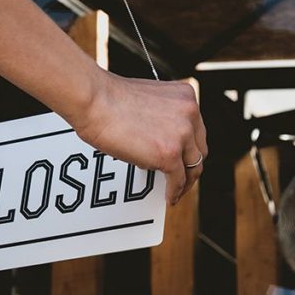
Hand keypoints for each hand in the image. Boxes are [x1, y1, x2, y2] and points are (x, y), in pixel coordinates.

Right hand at [75, 74, 207, 204]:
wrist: (94, 100)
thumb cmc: (108, 98)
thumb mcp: (148, 101)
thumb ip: (161, 117)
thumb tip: (158, 141)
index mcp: (185, 97)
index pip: (197, 130)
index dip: (191, 148)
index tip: (184, 158)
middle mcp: (189, 114)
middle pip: (200, 150)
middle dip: (191, 167)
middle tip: (182, 178)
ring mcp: (181, 134)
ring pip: (193, 167)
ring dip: (186, 183)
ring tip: (176, 191)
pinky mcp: (168, 154)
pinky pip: (177, 181)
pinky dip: (174, 192)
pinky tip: (168, 197)